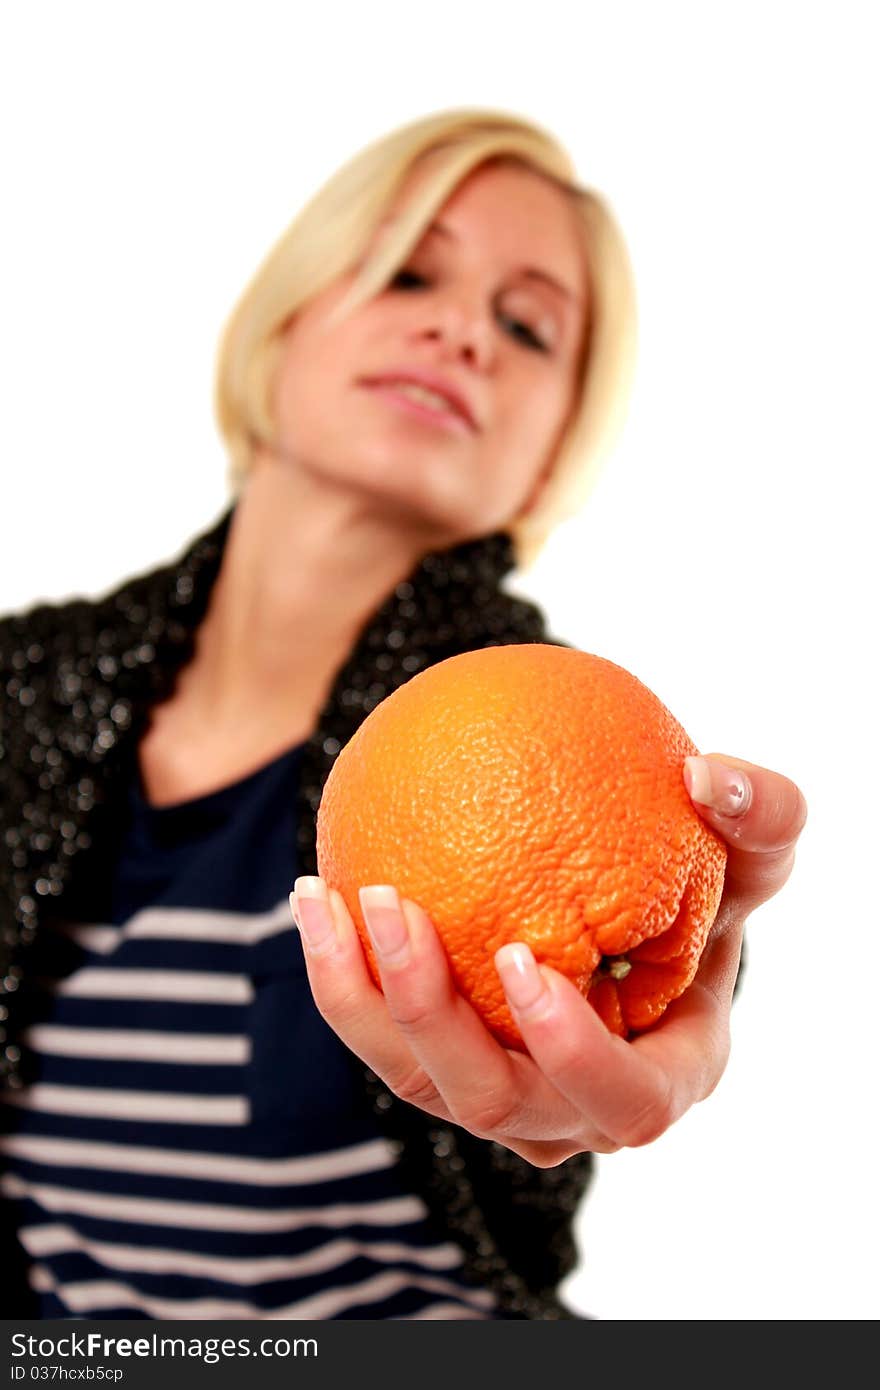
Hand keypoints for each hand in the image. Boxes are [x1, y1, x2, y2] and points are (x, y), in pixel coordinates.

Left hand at [290, 753, 806, 1167]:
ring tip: (326, 897)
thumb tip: (706, 776)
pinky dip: (342, 975)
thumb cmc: (706, 884)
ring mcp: (500, 1094)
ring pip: (417, 1079)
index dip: (572, 1054)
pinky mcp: (444, 1063)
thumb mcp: (754, 847)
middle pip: (492, 1101)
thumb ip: (759, 813)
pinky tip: (317, 893)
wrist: (631, 904)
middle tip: (394, 904)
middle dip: (432, 1014)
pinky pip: (383, 1037)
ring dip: (362, 996)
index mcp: (661, 1073)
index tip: (520, 957)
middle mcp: (572, 1106)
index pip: (625, 1102)